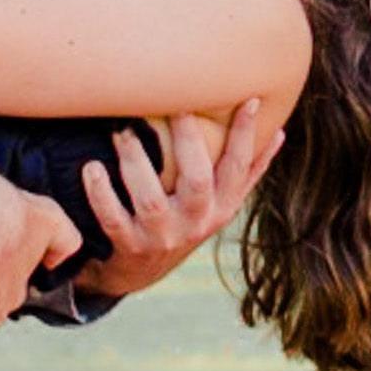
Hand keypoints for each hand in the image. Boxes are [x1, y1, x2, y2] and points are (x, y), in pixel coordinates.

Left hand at [61, 97, 282, 309]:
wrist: (141, 270)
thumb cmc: (185, 221)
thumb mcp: (220, 205)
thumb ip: (247, 172)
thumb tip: (278, 133)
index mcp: (222, 208)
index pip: (239, 168)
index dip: (246, 136)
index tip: (246, 99)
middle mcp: (196, 224)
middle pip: (198, 181)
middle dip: (188, 141)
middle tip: (175, 104)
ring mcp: (162, 237)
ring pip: (151, 201)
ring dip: (135, 162)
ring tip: (121, 130)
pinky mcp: (128, 247)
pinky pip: (112, 220)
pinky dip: (100, 195)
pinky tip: (92, 167)